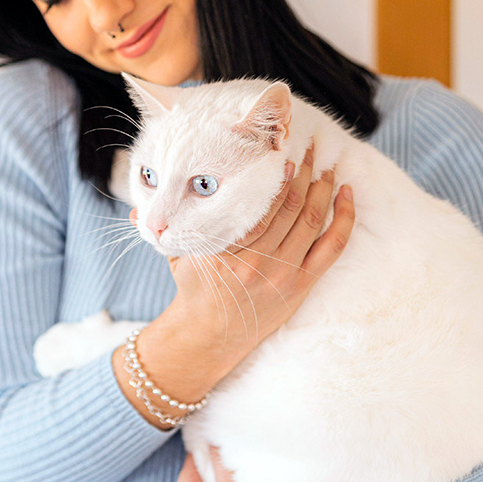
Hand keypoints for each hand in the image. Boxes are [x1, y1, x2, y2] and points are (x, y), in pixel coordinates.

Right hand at [167, 146, 353, 369]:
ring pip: (311, 219)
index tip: (279, 150)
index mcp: (226, 247)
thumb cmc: (194, 290)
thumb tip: (135, 210)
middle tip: (309, 145)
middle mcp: (256, 259)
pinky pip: (331, 247)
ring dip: (323, 186)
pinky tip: (346, 194)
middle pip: (288, 204)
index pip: (256, 202)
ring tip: (326, 164)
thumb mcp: (175, 257)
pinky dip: (344, 219)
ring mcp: (282, 272)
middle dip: (303, 169)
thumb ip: (163, 230)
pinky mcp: (301, 285)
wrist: (210, 336)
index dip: (273, 173)